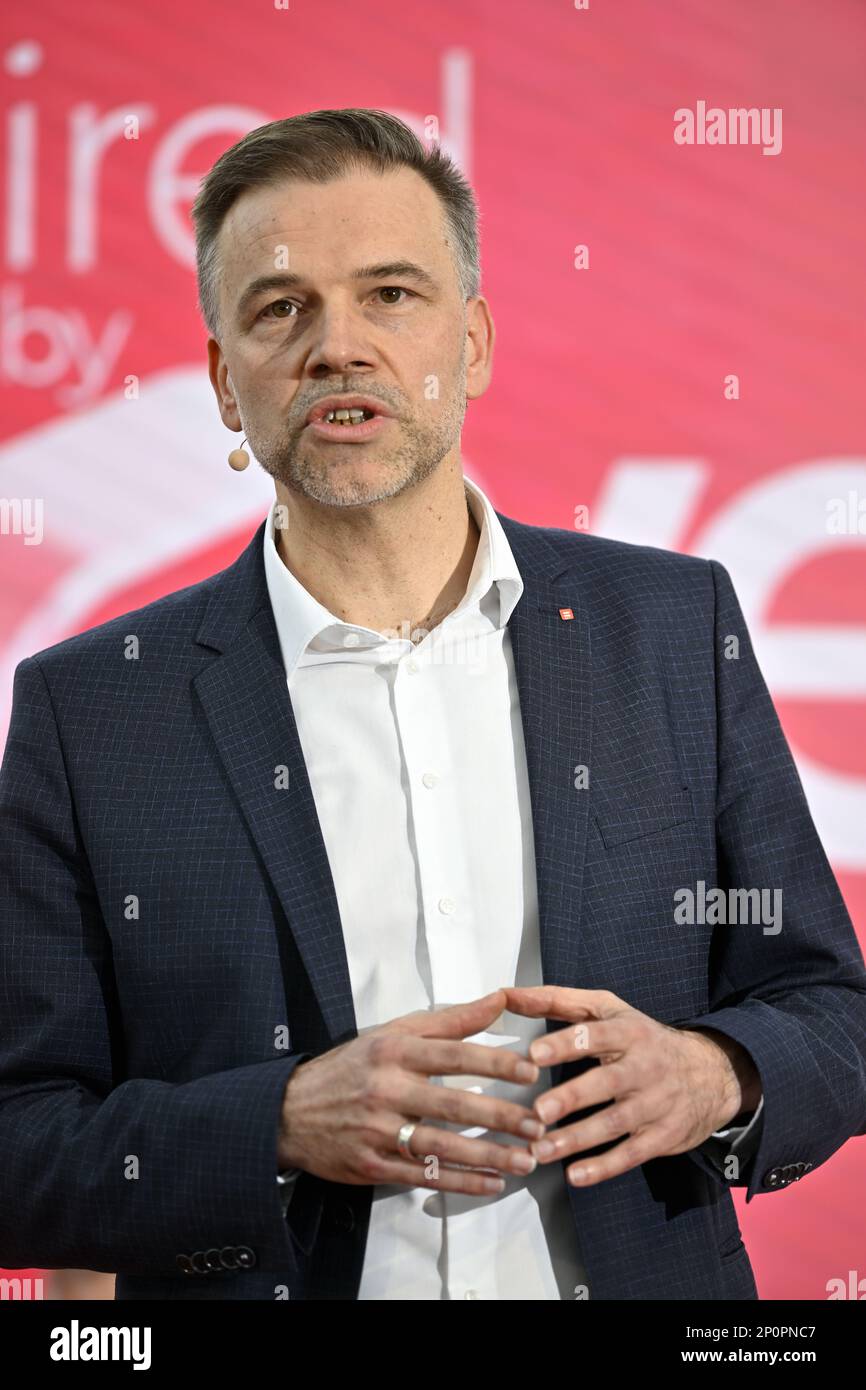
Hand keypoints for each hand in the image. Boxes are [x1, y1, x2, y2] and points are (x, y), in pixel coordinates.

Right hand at [278, 990, 547, 1195]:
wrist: (289, 1111)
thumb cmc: (351, 1067)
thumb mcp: (393, 1033)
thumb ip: (450, 1020)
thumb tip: (499, 999)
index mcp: (394, 1052)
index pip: (453, 1054)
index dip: (494, 1062)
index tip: (531, 1071)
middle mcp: (386, 1090)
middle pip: (453, 1104)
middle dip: (501, 1116)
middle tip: (539, 1125)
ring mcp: (378, 1131)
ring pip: (442, 1147)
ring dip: (488, 1156)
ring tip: (525, 1161)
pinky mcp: (372, 1166)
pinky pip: (424, 1176)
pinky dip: (461, 1182)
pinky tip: (491, 1183)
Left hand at [502, 985, 761, 1188]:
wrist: (712, 1073)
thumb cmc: (643, 1038)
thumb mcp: (609, 1010)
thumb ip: (557, 1002)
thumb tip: (507, 996)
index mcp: (628, 1031)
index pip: (595, 1034)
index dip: (565, 1044)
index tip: (535, 1054)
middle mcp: (643, 1066)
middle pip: (606, 1082)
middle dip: (571, 1097)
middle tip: (539, 1111)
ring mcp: (655, 1103)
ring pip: (614, 1122)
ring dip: (577, 1138)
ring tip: (542, 1149)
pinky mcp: (662, 1135)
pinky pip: (631, 1154)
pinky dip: (603, 1167)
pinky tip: (575, 1174)